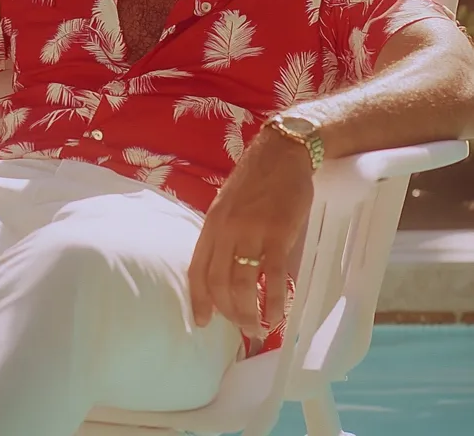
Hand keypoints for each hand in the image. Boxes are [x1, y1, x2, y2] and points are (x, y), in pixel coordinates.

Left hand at [188, 127, 313, 337]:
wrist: (283, 152)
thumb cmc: (257, 178)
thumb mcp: (228, 203)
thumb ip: (224, 233)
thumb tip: (225, 268)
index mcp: (212, 223)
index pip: (197, 269)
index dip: (198, 299)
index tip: (203, 322)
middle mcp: (227, 230)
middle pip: (218, 282)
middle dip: (228, 311)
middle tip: (240, 327)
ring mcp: (252, 232)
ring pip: (243, 283)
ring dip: (249, 312)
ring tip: (258, 328)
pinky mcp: (278, 234)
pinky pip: (273, 277)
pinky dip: (274, 301)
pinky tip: (277, 315)